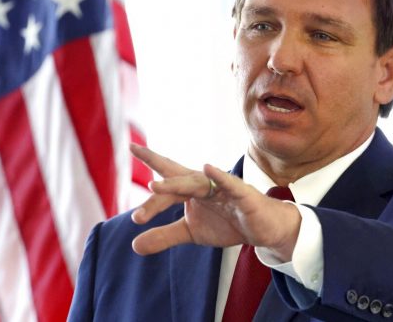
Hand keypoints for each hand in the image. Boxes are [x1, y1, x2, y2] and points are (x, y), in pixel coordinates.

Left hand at [130, 144, 301, 259]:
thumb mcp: (191, 231)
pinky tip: (207, 168)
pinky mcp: (242, 195)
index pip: (167, 175)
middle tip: (135, 176)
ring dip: (176, 185)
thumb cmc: (226, 222)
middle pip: (176, 179)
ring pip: (196, 184)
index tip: (131, 146)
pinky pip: (230, 184)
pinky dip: (219, 177)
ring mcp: (222, 187)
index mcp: (190, 188)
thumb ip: (164, 235)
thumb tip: (134, 245)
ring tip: (154, 186)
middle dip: (156, 175)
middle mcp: (203, 183)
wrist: (261, 228)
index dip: (150, 159)